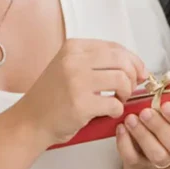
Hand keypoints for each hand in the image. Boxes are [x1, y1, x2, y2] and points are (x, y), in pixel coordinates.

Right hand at [16, 39, 148, 145]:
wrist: (30, 121)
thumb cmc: (53, 97)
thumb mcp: (70, 67)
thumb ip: (98, 62)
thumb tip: (137, 67)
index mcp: (74, 47)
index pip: (116, 47)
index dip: (134, 60)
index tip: (139, 72)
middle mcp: (74, 60)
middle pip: (122, 61)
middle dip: (133, 76)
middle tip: (129, 89)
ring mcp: (77, 82)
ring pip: (122, 80)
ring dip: (126, 93)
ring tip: (118, 100)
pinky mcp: (81, 104)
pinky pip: (115, 104)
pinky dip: (117, 110)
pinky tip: (108, 112)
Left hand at [116, 58, 169, 168]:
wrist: (157, 128)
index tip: (167, 104)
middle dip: (159, 128)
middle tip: (145, 111)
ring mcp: (164, 159)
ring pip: (157, 155)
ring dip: (142, 136)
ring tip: (131, 118)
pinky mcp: (143, 164)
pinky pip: (135, 161)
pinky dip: (126, 146)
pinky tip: (122, 128)